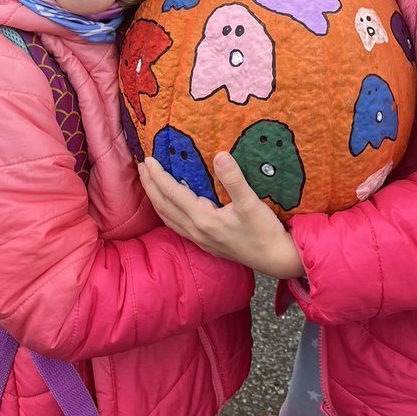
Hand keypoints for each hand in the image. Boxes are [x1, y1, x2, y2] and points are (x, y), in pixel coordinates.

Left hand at [138, 152, 305, 279]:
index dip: (158, 176)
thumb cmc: (265, 232)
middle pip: (163, 206)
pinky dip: (167, 211)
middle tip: (140, 166)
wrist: (275, 260)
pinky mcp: (206, 243)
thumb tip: (219, 155)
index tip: (148, 159)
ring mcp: (200, 239)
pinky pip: (177, 225)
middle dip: (150, 185)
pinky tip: (170, 207)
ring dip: (156, 198)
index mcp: (203, 219)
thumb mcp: (252, 203)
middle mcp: (196, 231)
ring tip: (150, 183)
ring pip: (167, 217)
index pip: (172, 193)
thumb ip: (234, 179)